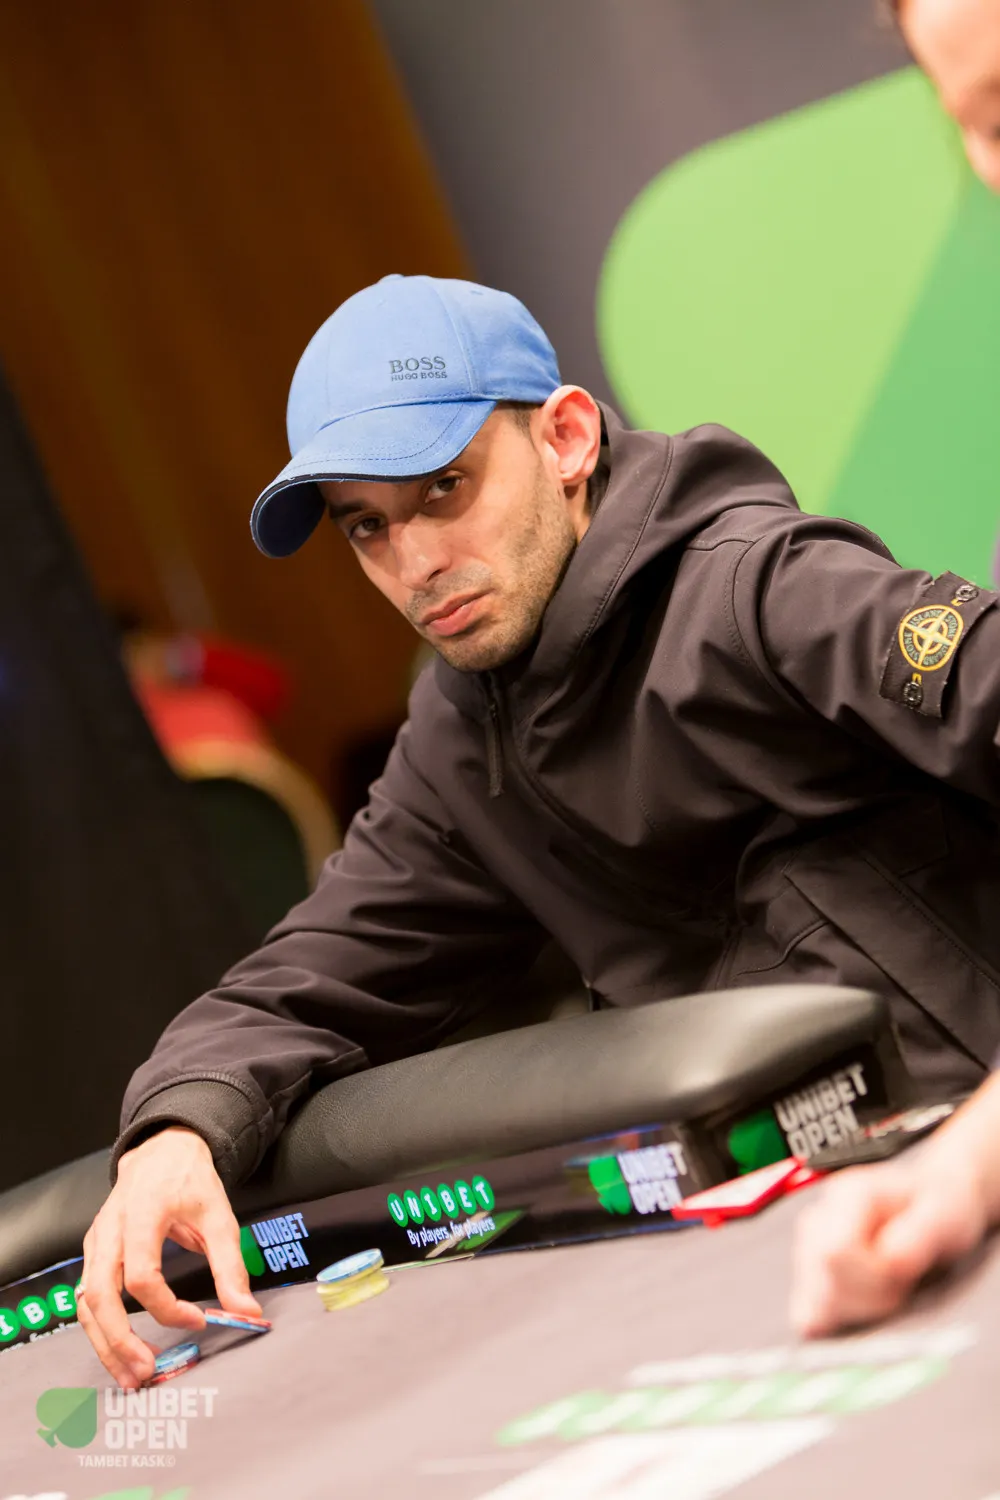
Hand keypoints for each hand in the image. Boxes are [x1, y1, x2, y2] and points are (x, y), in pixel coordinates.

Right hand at [78, 1126, 263, 1388]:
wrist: (162, 1151)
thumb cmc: (188, 1180)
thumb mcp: (219, 1215)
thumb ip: (230, 1266)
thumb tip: (246, 1311)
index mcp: (141, 1214)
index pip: (142, 1274)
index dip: (168, 1306)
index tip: (198, 1320)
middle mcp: (110, 1229)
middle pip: (99, 1295)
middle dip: (119, 1340)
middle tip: (146, 1371)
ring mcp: (96, 1241)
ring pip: (85, 1302)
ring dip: (105, 1344)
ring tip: (130, 1376)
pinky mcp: (93, 1253)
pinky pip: (87, 1298)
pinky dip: (100, 1330)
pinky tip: (119, 1352)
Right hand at [790, 1148, 988, 1337]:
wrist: (937, 1204)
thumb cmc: (941, 1207)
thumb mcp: (944, 1214)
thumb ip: (918, 1235)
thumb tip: (889, 1262)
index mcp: (848, 1195)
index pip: (833, 1252)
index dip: (872, 1275)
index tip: (905, 1273)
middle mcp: (820, 1218)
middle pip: (822, 1281)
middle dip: (870, 1299)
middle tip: (903, 1283)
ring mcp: (809, 1247)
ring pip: (815, 1303)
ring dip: (860, 1310)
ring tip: (890, 1289)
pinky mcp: (812, 1276)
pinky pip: (809, 1314)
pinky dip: (840, 1320)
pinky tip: (866, 1306)